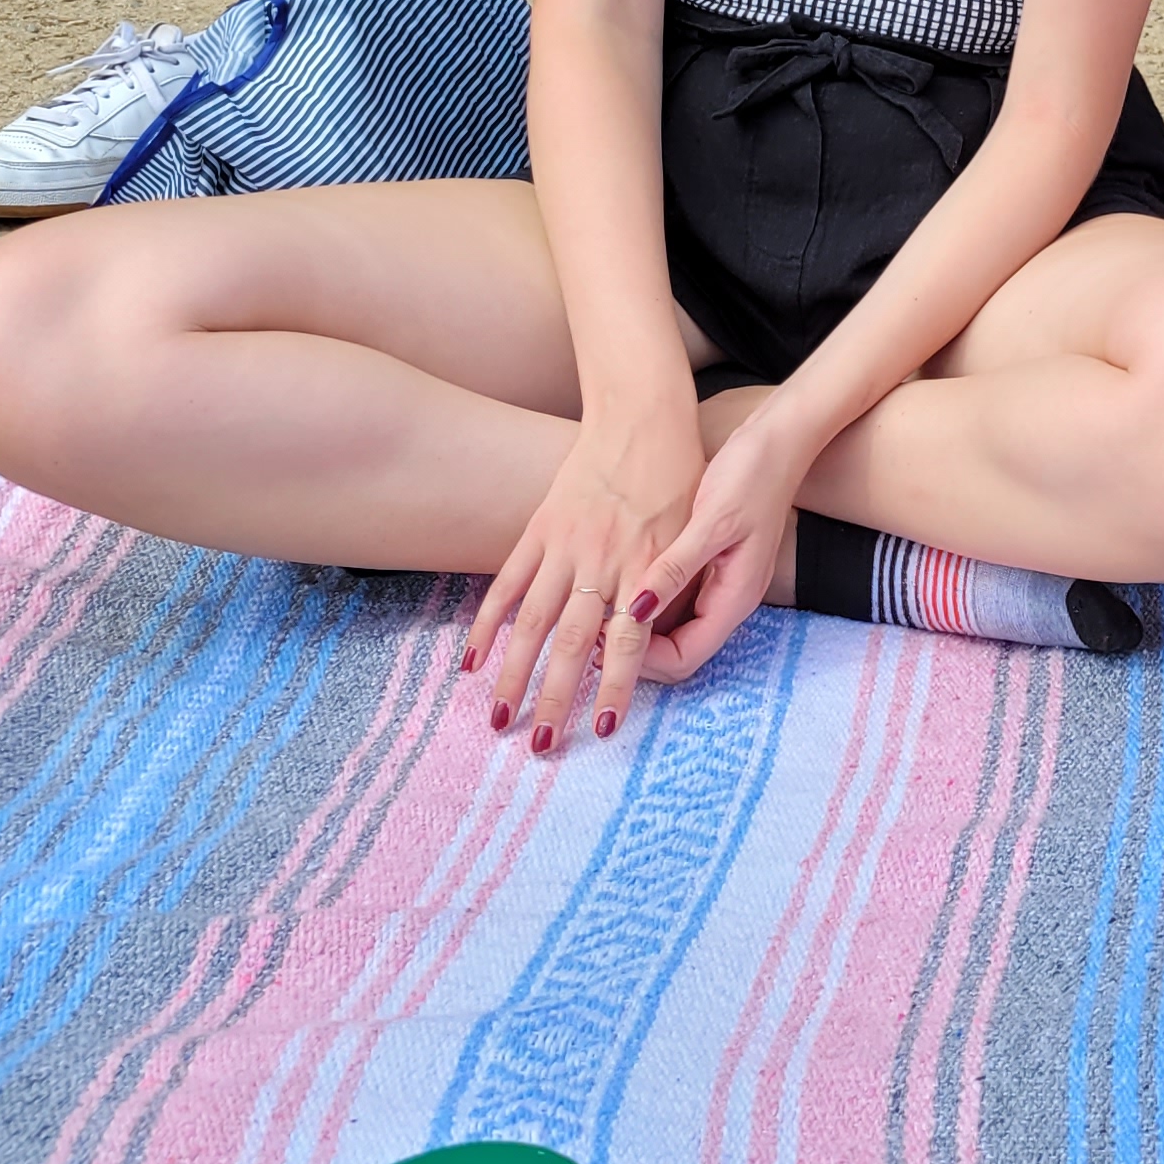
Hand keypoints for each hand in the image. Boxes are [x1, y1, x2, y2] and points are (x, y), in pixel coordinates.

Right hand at [465, 416, 703, 754]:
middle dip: (556, 698)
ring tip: (498, 720)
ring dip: (513, 674)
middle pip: (575, 642)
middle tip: (541, 746)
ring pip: (533, 621)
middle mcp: (603, 560)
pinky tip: (470, 663)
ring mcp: (566, 544)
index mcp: (647, 565)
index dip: (617, 685)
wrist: (644, 417)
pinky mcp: (540, 528)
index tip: (602, 727)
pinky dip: (486, 623)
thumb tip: (656, 643)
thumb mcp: (693, 532)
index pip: (630, 639)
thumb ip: (674, 587)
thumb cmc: (679, 479)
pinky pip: (507, 583)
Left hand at [627, 409, 807, 692]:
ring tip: (599, 610)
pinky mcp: (714, 563)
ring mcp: (723, 582)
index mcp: (735, 597)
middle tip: (592, 629)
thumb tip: (634, 613)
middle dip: (636, 651)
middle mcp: (729, 598)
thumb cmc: (752, 473)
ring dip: (640, 628)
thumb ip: (676, 569)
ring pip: (675, 628)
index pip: (684, 658)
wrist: (781, 436)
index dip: (642, 661)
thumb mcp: (712, 520)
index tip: (601, 638)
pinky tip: (622, 582)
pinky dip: (649, 601)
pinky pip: (677, 599)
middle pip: (678, 651)